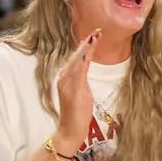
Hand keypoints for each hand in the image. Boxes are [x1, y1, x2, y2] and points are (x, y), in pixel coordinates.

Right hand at [54, 30, 98, 152]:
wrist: (70, 130)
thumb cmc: (77, 114)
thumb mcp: (81, 93)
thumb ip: (81, 81)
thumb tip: (84, 72)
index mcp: (65, 77)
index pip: (76, 58)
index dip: (84, 46)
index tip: (94, 35)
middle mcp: (64, 78)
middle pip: (76, 56)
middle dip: (87, 43)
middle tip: (97, 30)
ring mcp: (67, 84)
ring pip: (78, 61)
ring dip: (87, 48)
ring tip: (95, 36)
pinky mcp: (73, 90)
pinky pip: (80, 72)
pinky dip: (85, 60)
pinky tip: (89, 51)